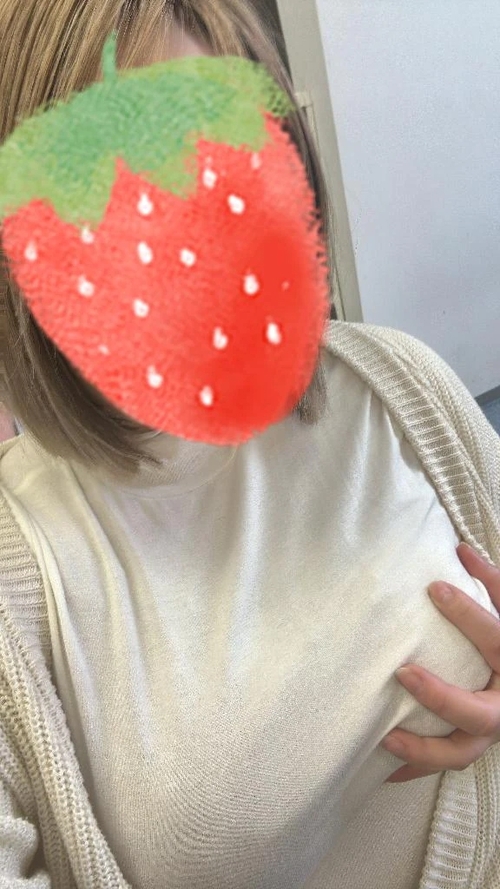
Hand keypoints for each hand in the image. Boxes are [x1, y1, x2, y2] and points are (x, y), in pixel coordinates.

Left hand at [382, 542, 499, 782]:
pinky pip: (441, 763)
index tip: (434, 587)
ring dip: (423, 750)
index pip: (496, 639)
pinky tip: (384, 769)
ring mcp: (488, 733)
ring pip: (460, 753)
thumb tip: (460, 548)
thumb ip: (491, 583)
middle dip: (441, 697)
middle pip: (479, 714)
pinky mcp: (468, 746)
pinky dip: (414, 767)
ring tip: (387, 738)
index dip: (468, 613)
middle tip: (403, 673)